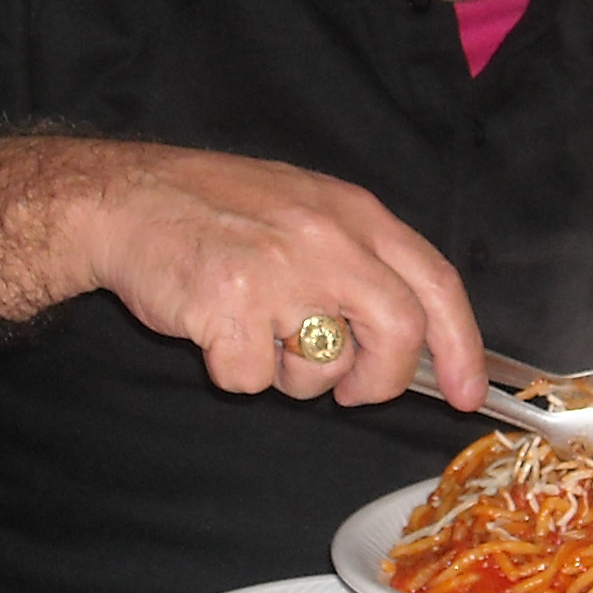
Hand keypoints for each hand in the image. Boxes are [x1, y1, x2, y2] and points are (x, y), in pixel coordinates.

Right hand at [0, 136, 487, 408]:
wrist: (126, 199)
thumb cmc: (215, 210)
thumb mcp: (306, 208)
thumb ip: (361, 261)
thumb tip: (412, 339)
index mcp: (354, 213)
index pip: (436, 284)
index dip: (461, 347)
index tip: (466, 393)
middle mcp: (326, 238)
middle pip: (399, 334)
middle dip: (381, 379)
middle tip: (351, 389)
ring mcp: (278, 271)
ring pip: (322, 368)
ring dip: (293, 374)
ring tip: (257, 330)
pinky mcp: (229, 306)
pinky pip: (252, 379)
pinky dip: (234, 372)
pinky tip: (214, 331)